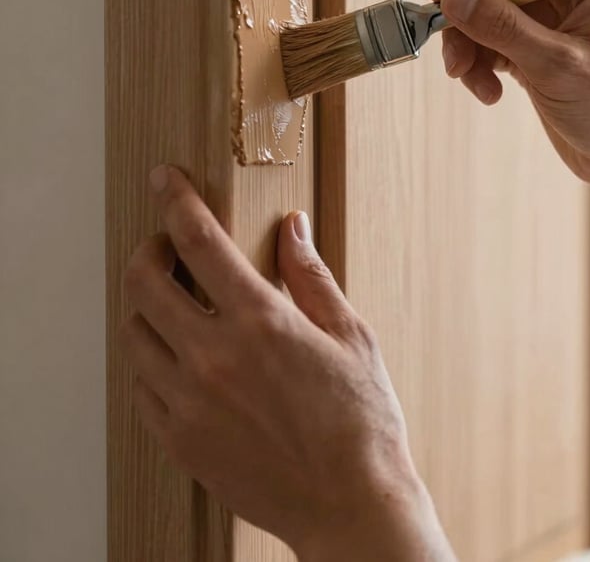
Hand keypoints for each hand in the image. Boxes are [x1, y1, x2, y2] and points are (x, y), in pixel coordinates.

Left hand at [119, 166, 453, 560]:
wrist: (349, 504)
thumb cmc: (360, 420)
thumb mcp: (350, 335)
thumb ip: (311, 276)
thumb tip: (292, 228)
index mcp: (260, 322)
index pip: (197, 241)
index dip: (175, 201)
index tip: (166, 180)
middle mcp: (213, 358)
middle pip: (144, 282)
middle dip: (148, 250)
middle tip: (165, 245)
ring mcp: (189, 404)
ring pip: (134, 335)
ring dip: (146, 305)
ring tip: (173, 300)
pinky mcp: (181, 441)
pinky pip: (141, 387)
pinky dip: (151, 358)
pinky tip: (179, 355)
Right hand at [429, 0, 589, 186]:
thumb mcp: (555, 65)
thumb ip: (503, 27)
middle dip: (466, 17)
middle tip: (453, 55)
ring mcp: (547, 24)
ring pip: (485, 16)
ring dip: (468, 47)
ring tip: (471, 82)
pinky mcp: (533, 54)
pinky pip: (490, 45)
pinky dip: (480, 67)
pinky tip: (490, 94)